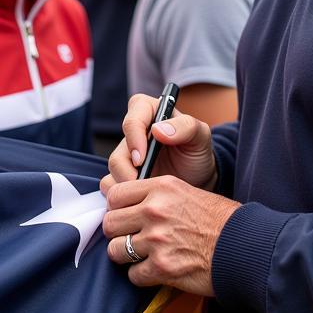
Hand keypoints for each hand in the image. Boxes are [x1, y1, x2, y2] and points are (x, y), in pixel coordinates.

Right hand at [102, 92, 216, 191]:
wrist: (198, 180)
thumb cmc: (197, 152)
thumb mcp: (200, 136)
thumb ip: (185, 127)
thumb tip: (157, 130)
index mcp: (148, 112)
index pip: (132, 120)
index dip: (133, 138)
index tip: (141, 159)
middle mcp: (133, 134)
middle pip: (118, 152)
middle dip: (128, 171)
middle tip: (144, 183)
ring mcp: (126, 156)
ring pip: (113, 172)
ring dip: (127, 186)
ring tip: (147, 193)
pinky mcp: (123, 176)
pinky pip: (111, 186)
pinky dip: (122, 196)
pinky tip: (140, 199)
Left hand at [103, 174, 239, 295]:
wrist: (243, 246)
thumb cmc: (219, 220)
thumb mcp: (186, 191)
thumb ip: (155, 195)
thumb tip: (127, 204)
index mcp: (161, 187)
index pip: (115, 194)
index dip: (117, 207)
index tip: (125, 215)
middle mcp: (154, 210)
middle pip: (110, 223)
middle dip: (118, 233)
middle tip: (131, 238)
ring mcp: (156, 239)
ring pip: (116, 250)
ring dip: (127, 256)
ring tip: (143, 256)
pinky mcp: (162, 267)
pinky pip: (133, 275)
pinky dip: (142, 276)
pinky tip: (156, 270)